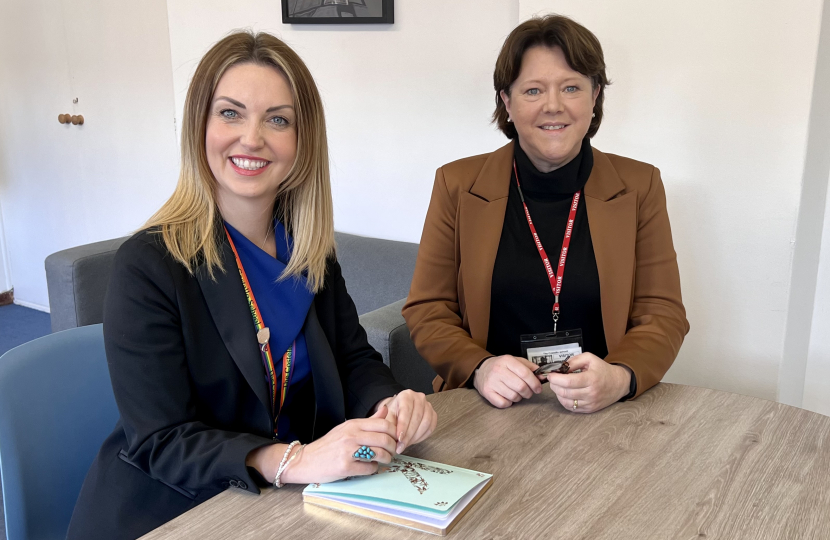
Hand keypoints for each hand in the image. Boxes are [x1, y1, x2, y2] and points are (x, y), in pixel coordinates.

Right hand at [279, 405, 397, 483]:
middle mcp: (351, 435)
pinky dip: (373, 469)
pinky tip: (369, 467)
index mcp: (353, 424)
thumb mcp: (347, 428)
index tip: (394, 439)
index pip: (384, 424)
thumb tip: (386, 409)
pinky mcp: (345, 467)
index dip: (394, 433)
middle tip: (392, 452)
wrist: (306, 460)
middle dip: (393, 447)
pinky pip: (369, 469)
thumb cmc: (329, 445)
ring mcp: (348, 451)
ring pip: (380, 454)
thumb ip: (368, 420)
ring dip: (386, 459)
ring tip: (383, 460)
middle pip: (385, 439)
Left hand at [384, 390, 437, 453]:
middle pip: (417, 417)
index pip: (406, 410)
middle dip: (409, 434)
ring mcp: (428, 406)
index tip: (399, 438)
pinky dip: (422, 436)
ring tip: (406, 444)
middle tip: (401, 446)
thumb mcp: (386, 416)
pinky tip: (413, 441)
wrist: (399, 410)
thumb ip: (388, 425)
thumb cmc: (392, 413)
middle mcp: (419, 398)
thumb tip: (393, 437)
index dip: (403, 426)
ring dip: (416, 436)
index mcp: (406, 395)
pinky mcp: (433, 415)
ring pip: (426, 423)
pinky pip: (431, 427)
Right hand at [473, 355, 542, 408]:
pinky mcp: (487, 392)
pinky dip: (509, 402)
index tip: (538, 388)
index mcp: (507, 361)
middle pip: (520, 386)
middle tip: (528, 392)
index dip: (534, 383)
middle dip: (528, 392)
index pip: (525, 373)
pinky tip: (507, 397)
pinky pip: (504, 403)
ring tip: (516, 393)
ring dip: (519, 397)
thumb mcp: (515, 361)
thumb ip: (529, 367)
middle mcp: (498, 370)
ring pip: (513, 396)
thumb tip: (541, 376)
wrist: (481, 369)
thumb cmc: (501, 366)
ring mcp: (492, 382)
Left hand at [542, 353, 630, 413]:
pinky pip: (571, 408)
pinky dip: (564, 401)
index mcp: (591, 379)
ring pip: (566, 402)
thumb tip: (560, 367)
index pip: (568, 381)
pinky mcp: (589, 409)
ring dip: (557, 393)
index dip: (556, 379)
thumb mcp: (590, 359)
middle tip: (553, 380)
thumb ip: (574, 361)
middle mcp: (591, 393)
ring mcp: (590, 403)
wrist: (618, 383)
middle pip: (565, 392)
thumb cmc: (603, 370)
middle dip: (554, 385)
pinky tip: (564, 394)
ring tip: (558, 386)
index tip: (550, 375)